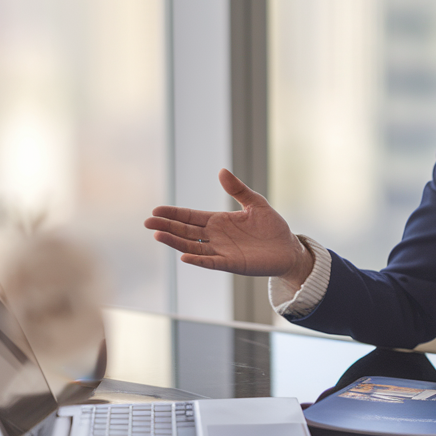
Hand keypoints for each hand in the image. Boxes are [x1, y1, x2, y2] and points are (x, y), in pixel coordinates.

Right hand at [145, 168, 314, 285]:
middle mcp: (216, 237)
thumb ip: (238, 189)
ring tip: (158, 235)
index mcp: (218, 221)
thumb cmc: (272, 226)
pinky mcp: (232, 264)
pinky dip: (197, 260)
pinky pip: (211, 262)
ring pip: (192, 247)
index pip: (190, 217)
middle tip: (147, 222)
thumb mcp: (255, 203)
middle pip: (186, 231)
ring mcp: (222, 251)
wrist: (288, 249)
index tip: (156, 211)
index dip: (174, 214)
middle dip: (167, 227)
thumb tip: (221, 171)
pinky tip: (184, 256)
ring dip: (175, 242)